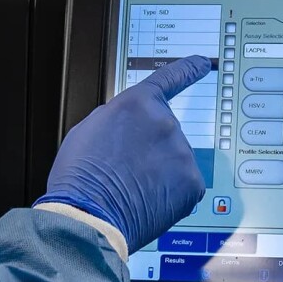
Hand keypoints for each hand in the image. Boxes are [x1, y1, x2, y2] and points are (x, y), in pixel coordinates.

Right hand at [36, 55, 211, 252]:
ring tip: (133, 188)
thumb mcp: (89, 130)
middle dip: (151, 148)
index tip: (202, 64)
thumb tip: (131, 125)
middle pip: (166, 131)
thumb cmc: (80, 178)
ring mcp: (181, 152)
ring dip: (160, 172)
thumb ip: (119, 119)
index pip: (171, 78)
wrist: (88, 217)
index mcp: (136, 104)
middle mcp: (164, 122)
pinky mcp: (192, 182)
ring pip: (175, 160)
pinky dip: (170, 193)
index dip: (188, 69)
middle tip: (127, 169)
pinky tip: (148, 200)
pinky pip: (185, 185)